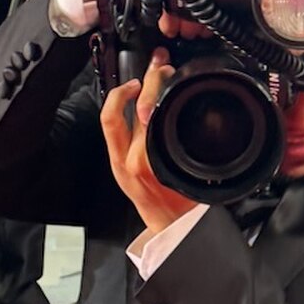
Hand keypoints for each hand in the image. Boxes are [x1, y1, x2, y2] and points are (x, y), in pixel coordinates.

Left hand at [101, 47, 201, 235]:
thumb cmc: (186, 213)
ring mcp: (118, 164)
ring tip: (142, 80)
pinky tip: (136, 103)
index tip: (163, 75)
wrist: (173, 235)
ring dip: (124, 96)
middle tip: (154, 68)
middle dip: (135, 85)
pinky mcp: (118, 166)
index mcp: (144, 164)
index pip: (141, 117)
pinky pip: (114, 131)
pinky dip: (123, 112)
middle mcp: (125, 163)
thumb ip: (187, 148)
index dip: (150, 91)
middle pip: (116, 113)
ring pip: (110, 121)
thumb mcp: (192, 176)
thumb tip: (189, 114)